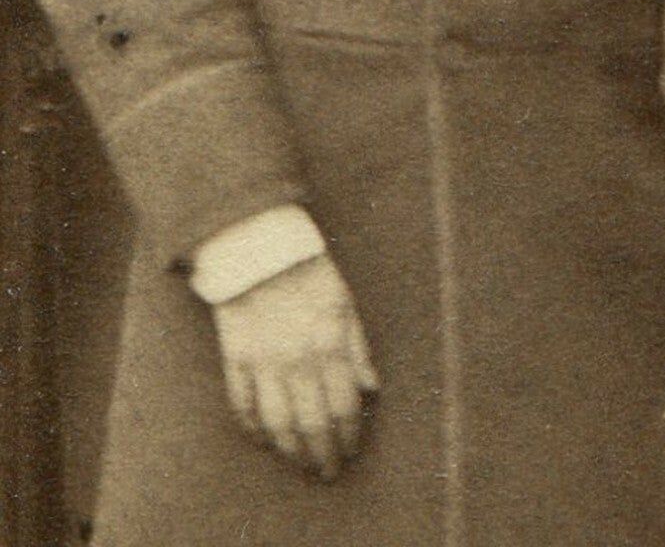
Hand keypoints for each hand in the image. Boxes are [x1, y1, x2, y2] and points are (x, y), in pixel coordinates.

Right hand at [212, 253, 378, 479]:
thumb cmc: (309, 271)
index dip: (348, 436)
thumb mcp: (346, 302)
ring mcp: (263, 363)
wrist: (259, 248)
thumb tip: (373, 389)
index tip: (351, 452)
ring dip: (290, 451)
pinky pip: (241, 404)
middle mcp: (296, 361)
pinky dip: (251, 428)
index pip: (343, 407)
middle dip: (322, 455)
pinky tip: (262, 441)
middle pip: (312, 423)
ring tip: (299, 465)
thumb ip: (359, 347)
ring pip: (276, 423)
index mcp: (328, 345)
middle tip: (327, 473)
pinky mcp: (234, 358)